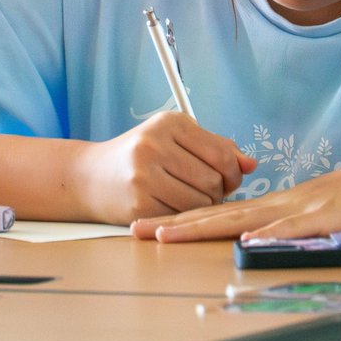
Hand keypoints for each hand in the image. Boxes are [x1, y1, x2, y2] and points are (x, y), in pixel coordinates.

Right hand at [72, 111, 257, 225]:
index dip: (232, 173)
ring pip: (201, 201)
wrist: (90, 177)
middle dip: (217, 192)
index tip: (228, 179)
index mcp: (169, 123)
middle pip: (213, 180)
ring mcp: (144, 175)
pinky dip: (183, 217)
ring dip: (202, 206)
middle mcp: (154, 144)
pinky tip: (169, 206)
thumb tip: (251, 164)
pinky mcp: (138, 204)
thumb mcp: (174, 140)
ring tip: (187, 198)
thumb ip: (215, 148)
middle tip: (206, 192)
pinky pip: (181, 217)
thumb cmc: (139, 156)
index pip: (221, 153)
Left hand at [130, 152, 340, 241]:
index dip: (182, 220)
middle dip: (174, 223)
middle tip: (135, 230)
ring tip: (167, 236)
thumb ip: (284, 222)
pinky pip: (292, 228)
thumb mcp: (312, 213)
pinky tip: (245, 242)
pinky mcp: (324, 218)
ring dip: (202, 228)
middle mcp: (277, 204)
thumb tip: (255, 236)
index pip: (218, 213)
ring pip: (242, 220)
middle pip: (216, 214)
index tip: (147, 227)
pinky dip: (268, 235)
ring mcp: (299, 209)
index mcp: (273, 205)